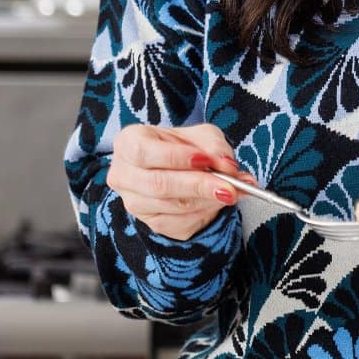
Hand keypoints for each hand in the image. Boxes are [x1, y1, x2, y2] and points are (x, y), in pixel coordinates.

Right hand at [107, 123, 257, 242]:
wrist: (181, 169)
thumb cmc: (186, 146)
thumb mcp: (202, 136)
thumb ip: (214, 147)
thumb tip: (227, 167)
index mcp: (128, 143)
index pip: (143, 152)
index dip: (174, 157)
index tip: (204, 159)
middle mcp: (124, 175)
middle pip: (157, 184)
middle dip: (197, 185)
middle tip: (229, 186)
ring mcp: (135, 203)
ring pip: (172, 206)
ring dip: (207, 200)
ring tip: (234, 190)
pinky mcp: (152, 223)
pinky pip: (180, 223)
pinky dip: (206, 212)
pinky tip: (219, 201)